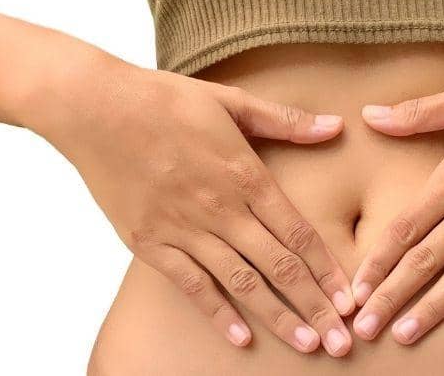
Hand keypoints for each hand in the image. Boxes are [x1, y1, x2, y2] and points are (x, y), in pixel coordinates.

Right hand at [35, 57, 355, 355]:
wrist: (94, 108)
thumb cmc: (164, 100)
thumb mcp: (231, 100)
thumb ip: (285, 120)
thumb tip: (336, 126)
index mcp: (246, 175)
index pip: (299, 232)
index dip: (328, 269)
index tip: (349, 298)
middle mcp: (222, 209)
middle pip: (279, 266)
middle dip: (315, 305)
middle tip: (342, 340)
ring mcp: (185, 229)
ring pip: (242, 283)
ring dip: (278, 317)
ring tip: (308, 344)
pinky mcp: (150, 242)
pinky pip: (191, 285)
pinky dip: (217, 313)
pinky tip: (241, 338)